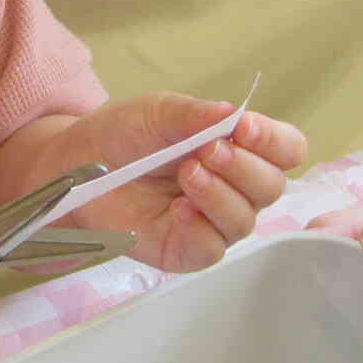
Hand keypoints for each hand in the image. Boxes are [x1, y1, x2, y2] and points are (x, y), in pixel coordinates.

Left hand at [50, 95, 306, 272]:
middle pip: (271, 186)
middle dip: (243, 166)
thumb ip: (195, 114)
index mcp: (238, 148)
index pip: (286, 149)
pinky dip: (199, 227)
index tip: (244, 127)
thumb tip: (233, 113)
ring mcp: (213, 221)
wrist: (77, 164)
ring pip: (245, 219)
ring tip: (187, 173)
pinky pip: (212, 247)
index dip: (274, 140)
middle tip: (206, 150)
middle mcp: (234, 187)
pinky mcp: (187, 249)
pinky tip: (177, 210)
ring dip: (219, 194)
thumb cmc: (123, 135)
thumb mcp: (158, 112)